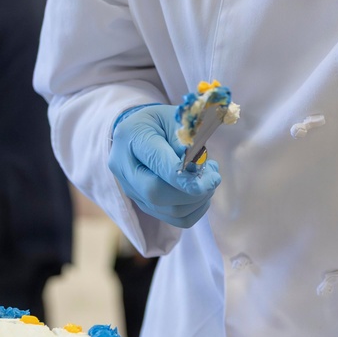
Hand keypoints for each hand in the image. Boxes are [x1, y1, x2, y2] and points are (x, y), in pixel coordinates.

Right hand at [109, 104, 220, 227]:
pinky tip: (203, 194)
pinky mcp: (142, 203)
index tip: (211, 179)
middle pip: (156, 193)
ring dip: (198, 201)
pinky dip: (195, 211)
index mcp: (132, 137)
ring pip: (167, 210)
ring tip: (209, 180)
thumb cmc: (161, 122)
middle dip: (193, 192)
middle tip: (214, 178)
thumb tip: (196, 167)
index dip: (186, 178)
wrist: (139, 132)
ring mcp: (131, 188)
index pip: (158, 165)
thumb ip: (186, 139)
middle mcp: (123, 166)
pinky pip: (173, 219)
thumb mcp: (175, 118)